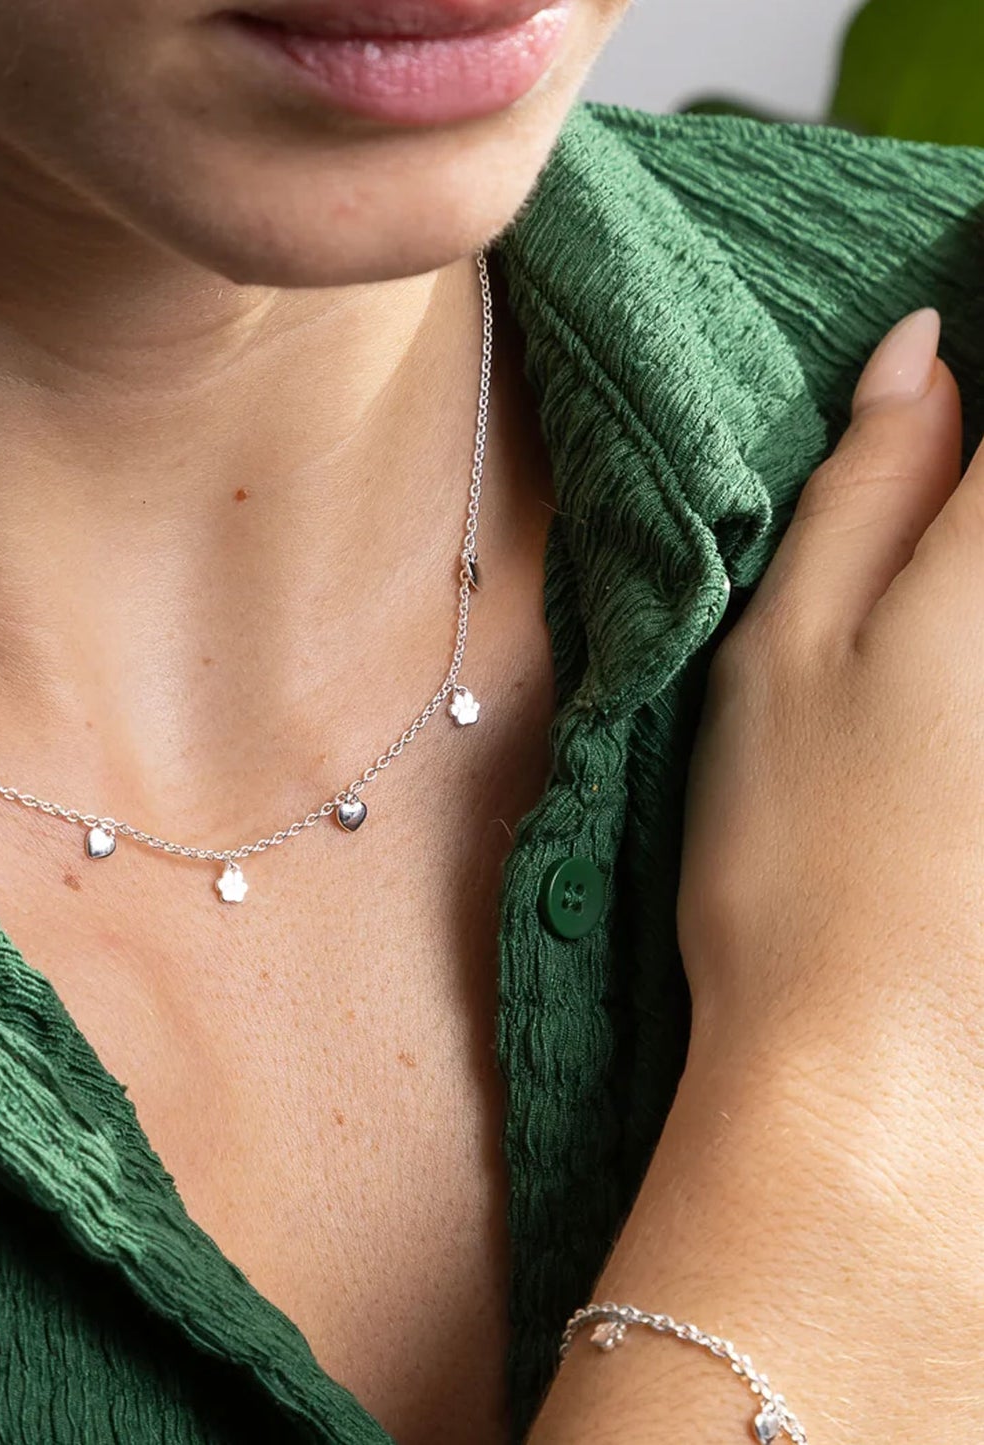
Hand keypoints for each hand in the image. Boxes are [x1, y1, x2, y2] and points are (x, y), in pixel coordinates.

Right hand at [678, 308, 983, 1086]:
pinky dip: (975, 643)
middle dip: (971, 486)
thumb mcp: (785, 649)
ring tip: (920, 661)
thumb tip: (924, 353)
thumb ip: (867, 489)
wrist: (880, 1064)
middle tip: (922, 529)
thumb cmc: (801, 850)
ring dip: (969, 547)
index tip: (941, 373)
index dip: (975, 379)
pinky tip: (944, 713)